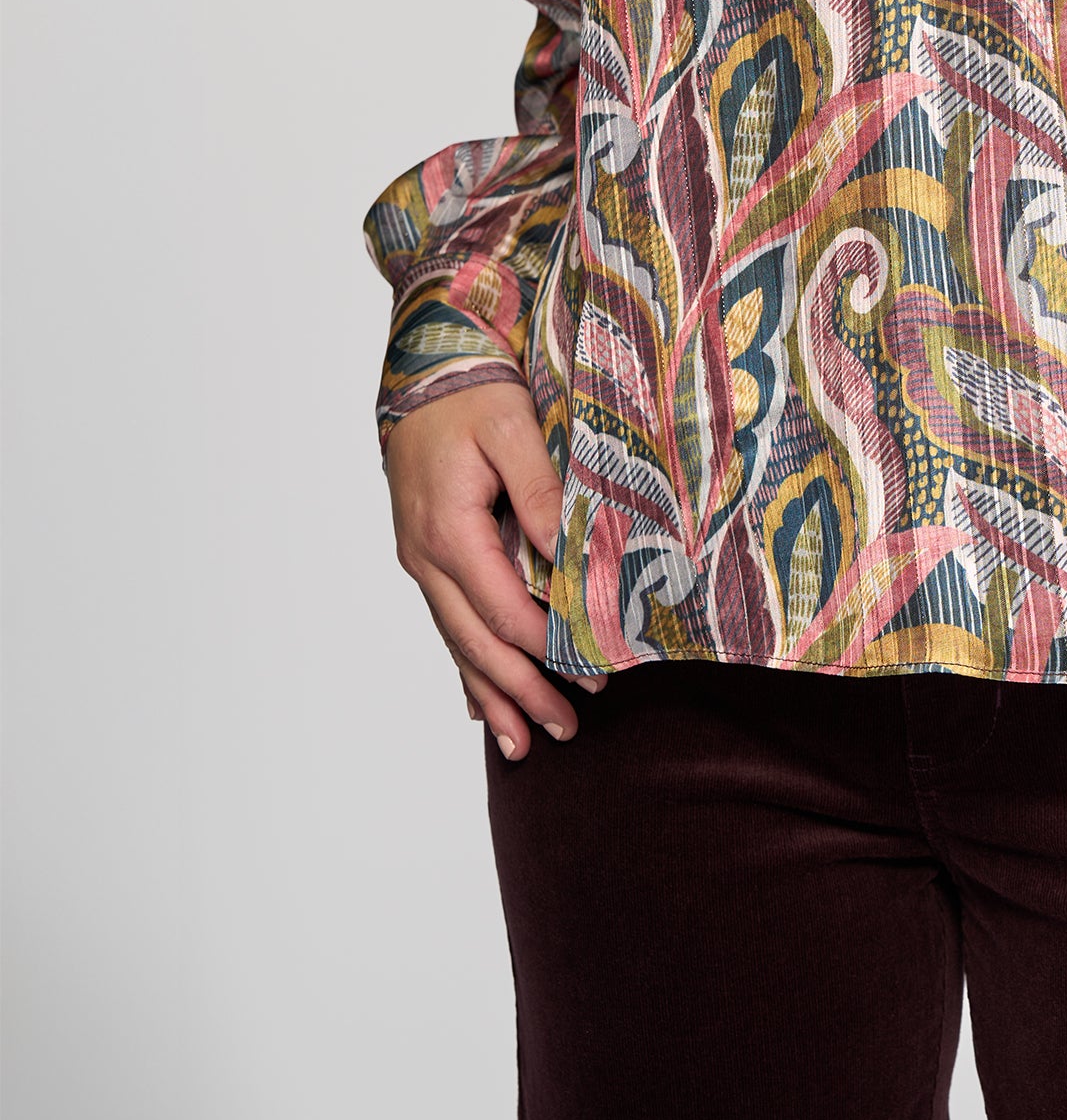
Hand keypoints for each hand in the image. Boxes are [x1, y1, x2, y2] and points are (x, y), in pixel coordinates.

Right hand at [383, 378, 604, 758]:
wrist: (424, 375)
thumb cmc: (473, 396)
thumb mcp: (513, 429)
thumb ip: (539, 490)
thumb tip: (567, 550)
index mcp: (450, 530)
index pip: (502, 608)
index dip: (546, 648)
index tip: (591, 672)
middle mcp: (427, 557)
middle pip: (476, 641)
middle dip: (522, 691)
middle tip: (566, 729)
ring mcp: (422, 561)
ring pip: (457, 643)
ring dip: (492, 695)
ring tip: (524, 744)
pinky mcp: (427, 557)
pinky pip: (448, 624)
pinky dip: (466, 667)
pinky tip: (479, 708)